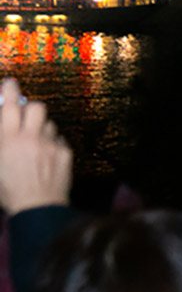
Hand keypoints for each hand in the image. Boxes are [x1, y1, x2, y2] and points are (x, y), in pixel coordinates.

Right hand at [0, 79, 72, 215]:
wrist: (37, 208)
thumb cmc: (9, 191)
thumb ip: (1, 142)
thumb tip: (5, 128)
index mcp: (8, 139)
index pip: (10, 106)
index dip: (10, 91)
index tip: (10, 83)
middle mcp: (31, 138)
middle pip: (36, 107)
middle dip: (30, 108)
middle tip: (25, 116)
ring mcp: (50, 144)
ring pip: (49, 124)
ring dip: (41, 129)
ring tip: (34, 145)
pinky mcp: (65, 153)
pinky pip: (59, 140)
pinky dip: (52, 144)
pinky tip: (46, 158)